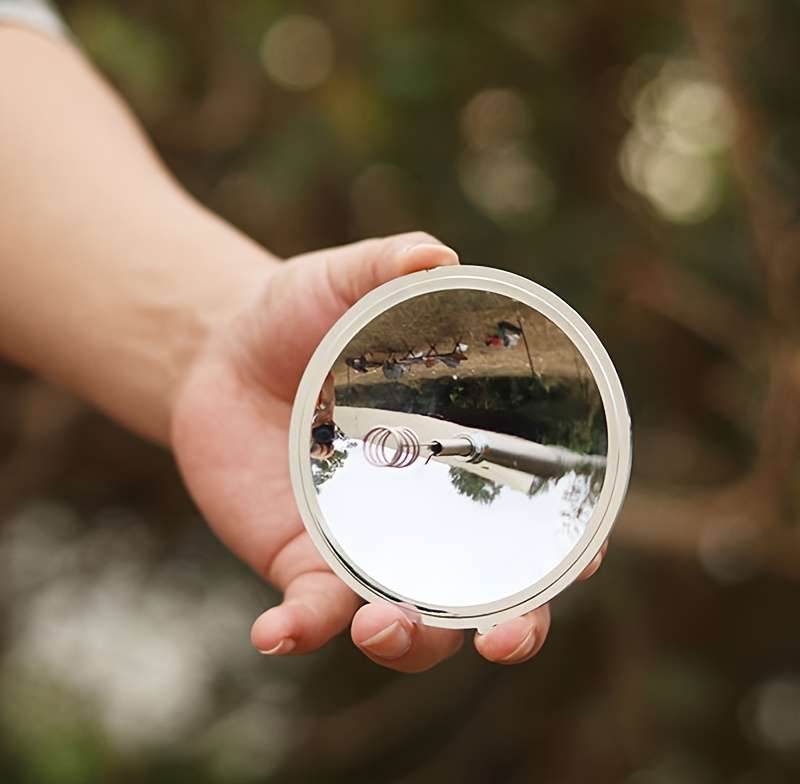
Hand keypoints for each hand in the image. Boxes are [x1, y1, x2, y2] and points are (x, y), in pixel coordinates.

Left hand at [171, 232, 606, 671]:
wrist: (224, 349)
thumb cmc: (303, 314)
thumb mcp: (345, 281)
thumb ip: (388, 266)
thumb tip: (437, 255)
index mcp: (460, 453)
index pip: (537, 515)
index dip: (571, 549)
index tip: (582, 562)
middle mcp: (424, 515)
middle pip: (488, 595)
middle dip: (510, 630)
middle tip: (501, 639)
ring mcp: (363, 547)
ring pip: (408, 624)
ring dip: (408, 642)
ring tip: (376, 625)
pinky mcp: (300, 561)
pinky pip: (310, 613)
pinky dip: (299, 631)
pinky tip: (273, 632)